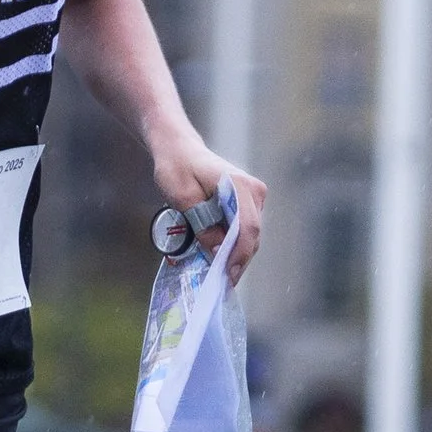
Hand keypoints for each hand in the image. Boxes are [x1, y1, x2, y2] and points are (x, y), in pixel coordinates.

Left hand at [151, 137, 265, 284]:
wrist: (180, 150)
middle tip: (220, 281)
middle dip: (236, 259)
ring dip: (234, 253)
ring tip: (218, 272)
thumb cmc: (177, 168)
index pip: (247, 228)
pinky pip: (243, 229)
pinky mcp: (248, 203)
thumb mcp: (182, 198)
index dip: (238, 256)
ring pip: (249, 235)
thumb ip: (202, 225)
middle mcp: (254, 191)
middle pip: (251, 235)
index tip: (226, 275)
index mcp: (240, 185)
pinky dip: (232, 244)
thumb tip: (217, 251)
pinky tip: (218, 255)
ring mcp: (254, 197)